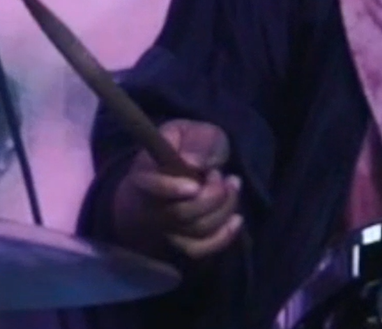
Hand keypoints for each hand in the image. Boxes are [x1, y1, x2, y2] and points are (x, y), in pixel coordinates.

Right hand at [112, 119, 242, 261]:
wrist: (178, 165)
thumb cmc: (185, 146)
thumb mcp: (193, 132)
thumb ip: (197, 142)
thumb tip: (193, 163)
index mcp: (145, 173)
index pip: (148, 186)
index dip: (169, 188)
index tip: (195, 185)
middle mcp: (149, 206)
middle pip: (178, 214)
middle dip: (211, 195)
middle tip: (220, 173)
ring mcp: (164, 227)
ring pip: (194, 231)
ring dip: (223, 209)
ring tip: (232, 184)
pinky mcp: (180, 241)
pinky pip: (199, 250)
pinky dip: (222, 237)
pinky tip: (237, 219)